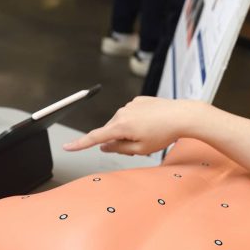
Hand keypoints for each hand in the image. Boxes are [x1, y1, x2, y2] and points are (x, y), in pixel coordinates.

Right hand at [63, 96, 202, 154]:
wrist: (182, 115)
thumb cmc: (164, 134)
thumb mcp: (141, 149)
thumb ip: (119, 148)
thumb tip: (105, 146)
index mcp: (120, 127)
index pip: (95, 138)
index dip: (80, 144)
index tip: (67, 147)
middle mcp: (121, 113)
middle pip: (111, 132)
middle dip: (120, 140)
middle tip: (140, 146)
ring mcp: (130, 105)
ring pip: (122, 123)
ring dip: (130, 131)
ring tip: (150, 134)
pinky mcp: (138, 101)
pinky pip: (132, 115)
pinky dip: (138, 122)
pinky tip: (152, 124)